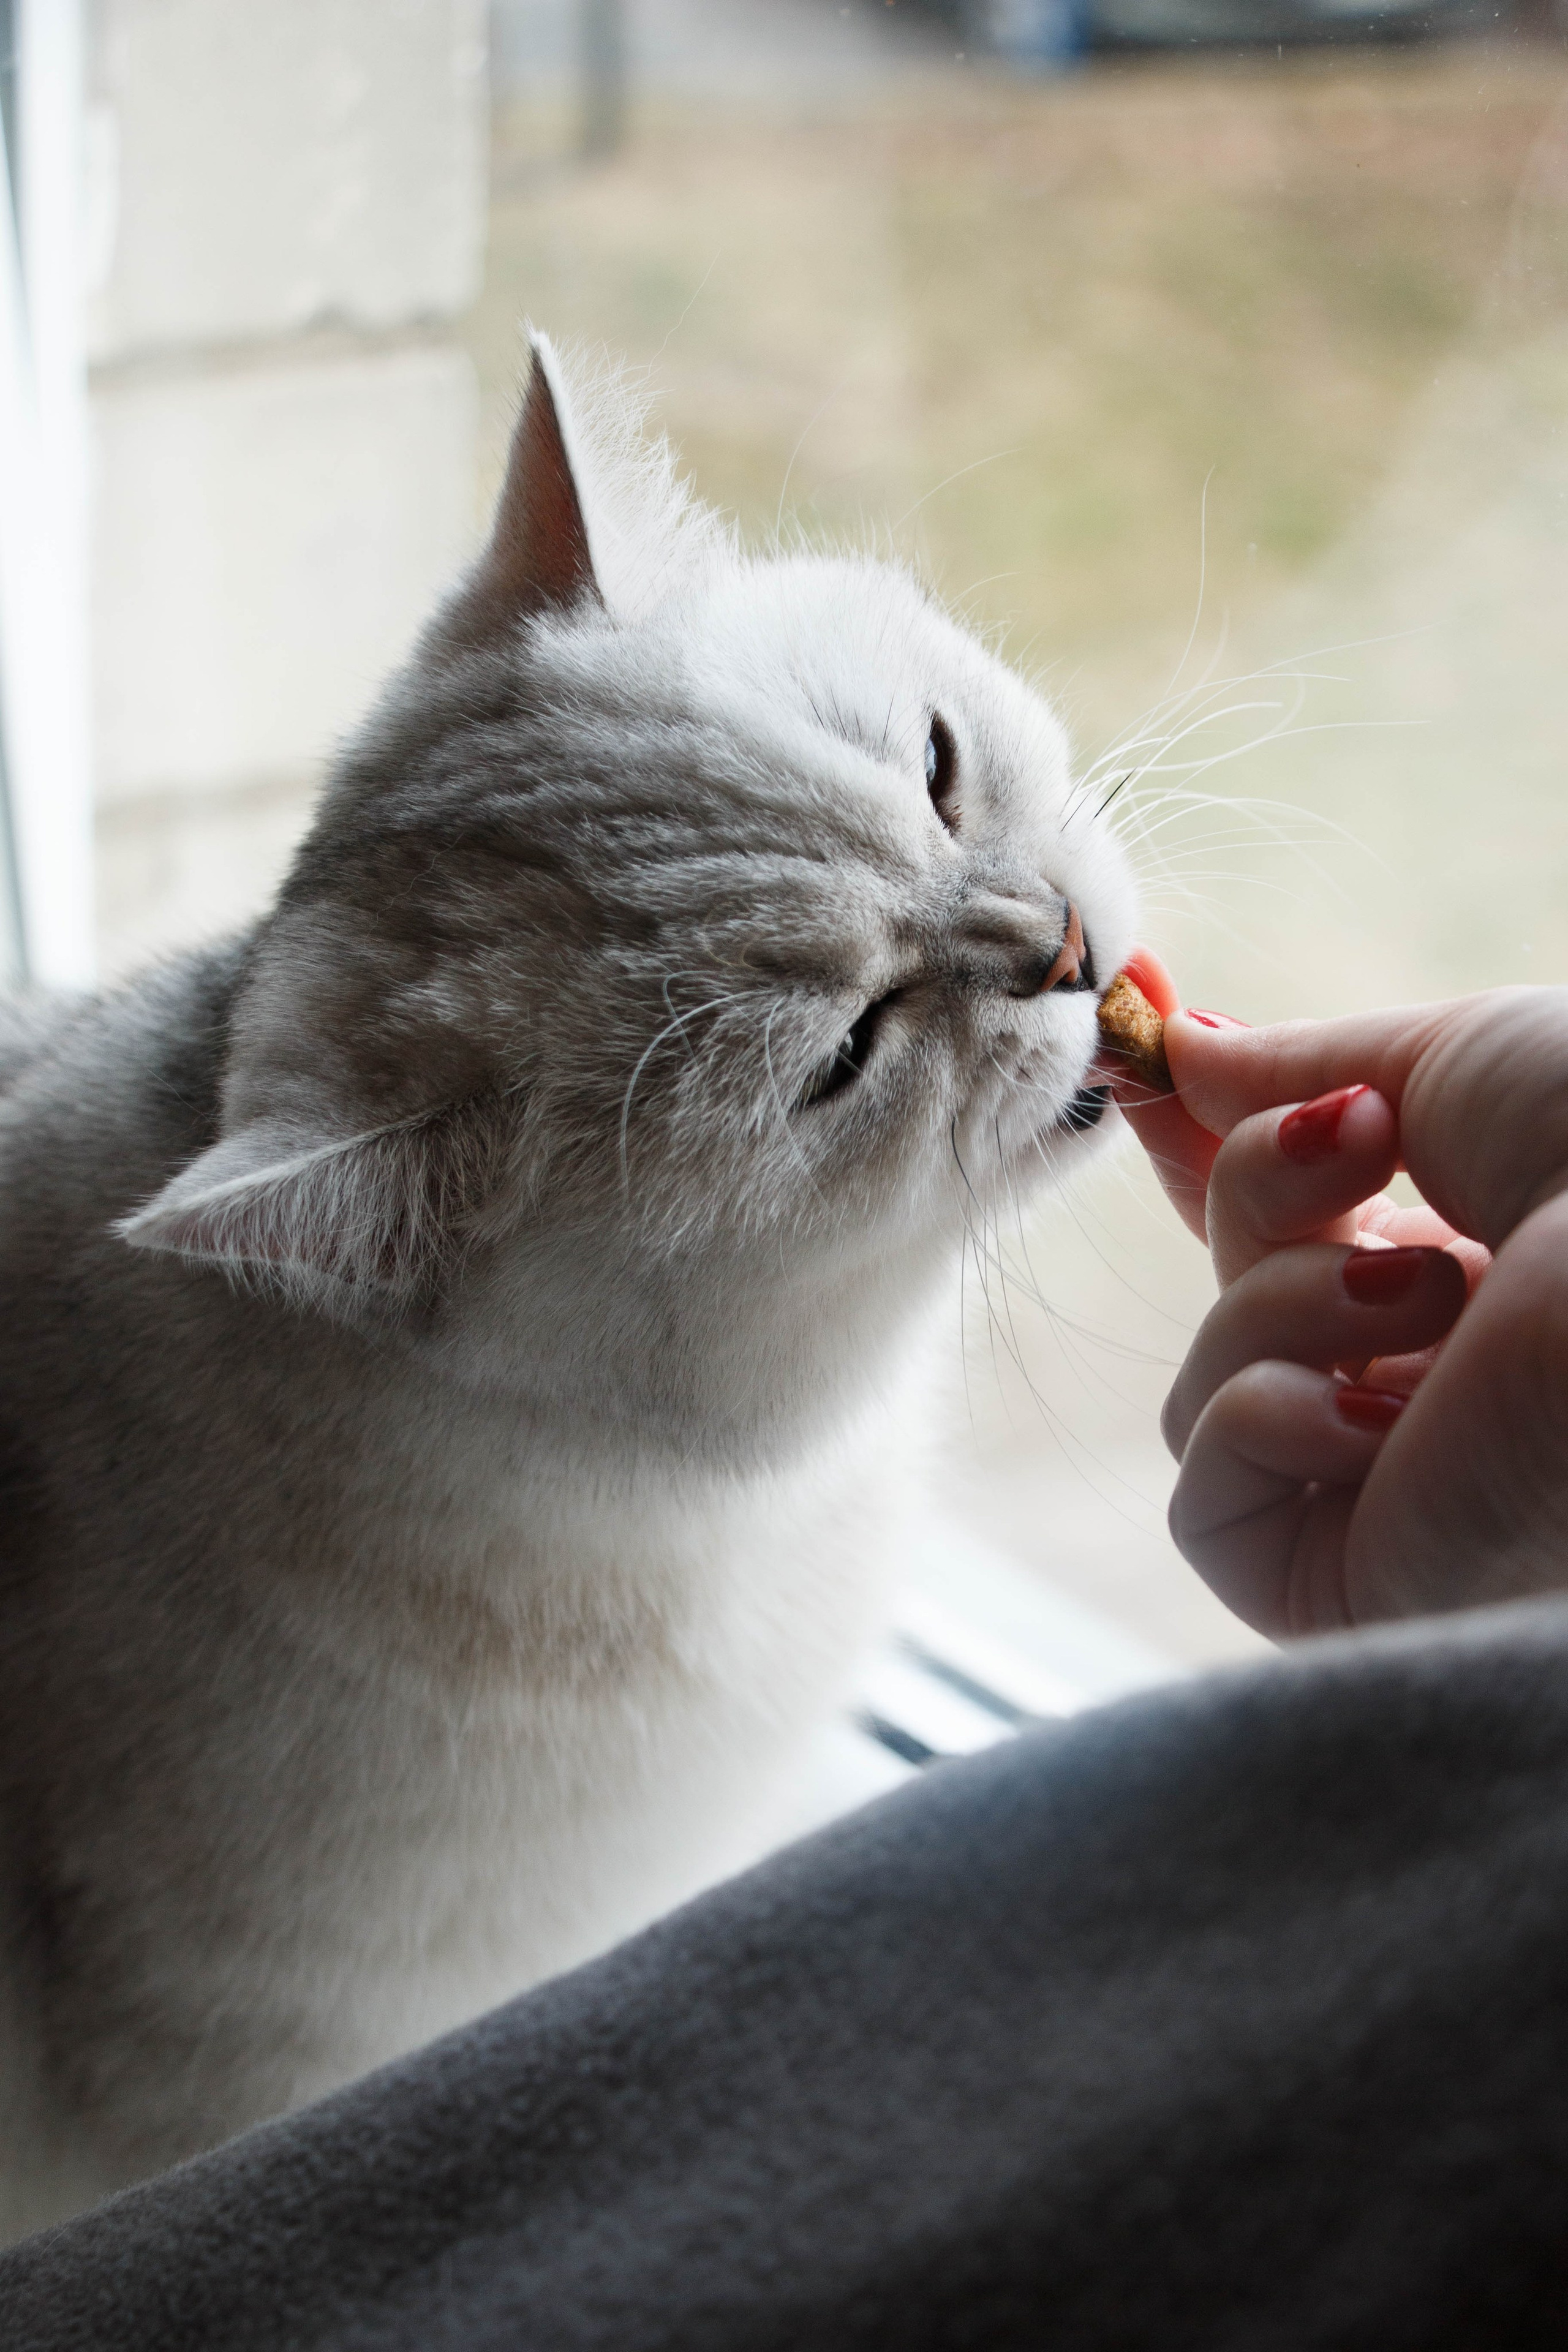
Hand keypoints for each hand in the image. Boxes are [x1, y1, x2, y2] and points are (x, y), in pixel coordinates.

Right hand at [1110, 967, 1567, 1636]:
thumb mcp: (1454, 1060)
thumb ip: (1300, 1067)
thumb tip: (1182, 1046)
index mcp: (1476, 1277)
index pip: (1288, 1235)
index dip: (1220, 1162)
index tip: (1158, 1078)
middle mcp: (1434, 1391)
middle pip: (1234, 1293)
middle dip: (1261, 1195)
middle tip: (1356, 1142)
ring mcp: (1394, 1495)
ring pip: (1209, 1389)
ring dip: (1285, 1307)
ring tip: (1429, 1295)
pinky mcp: (1353, 1588)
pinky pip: (1208, 1509)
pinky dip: (1260, 1424)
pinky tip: (1374, 1414)